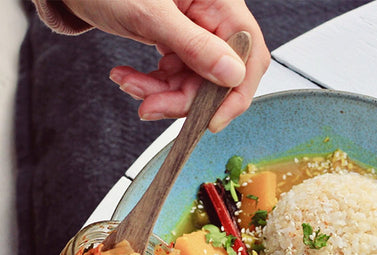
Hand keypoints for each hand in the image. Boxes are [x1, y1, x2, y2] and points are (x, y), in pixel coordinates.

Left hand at [62, 0, 268, 131]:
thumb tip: (233, 74)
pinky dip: (151, 84)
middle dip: (183, 98)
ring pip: (193, 83)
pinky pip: (174, 76)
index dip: (235, 93)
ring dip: (160, 93)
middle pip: (217, 77)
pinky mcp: (175, 42)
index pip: (248, 55)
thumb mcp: (152, 14)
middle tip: (151, 106)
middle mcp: (212, 18)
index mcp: (220, 3)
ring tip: (129, 84)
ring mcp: (194, 32)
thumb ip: (195, 45)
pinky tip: (128, 77)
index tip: (212, 120)